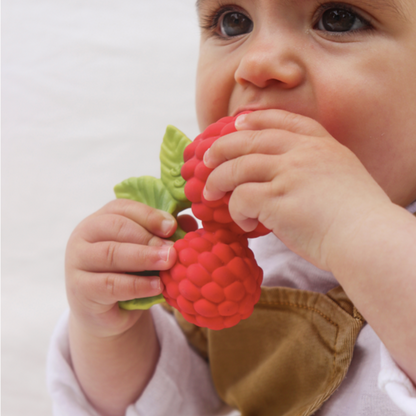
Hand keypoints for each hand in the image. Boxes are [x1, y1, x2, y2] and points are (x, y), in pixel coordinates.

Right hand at [65, 198, 177, 336]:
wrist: (108, 312)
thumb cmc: (130, 273)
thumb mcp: (146, 251)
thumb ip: (163, 234)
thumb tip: (188, 221)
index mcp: (101, 218)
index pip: (122, 208)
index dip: (149, 215)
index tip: (172, 226)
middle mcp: (84, 235)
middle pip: (115, 227)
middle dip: (148, 237)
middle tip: (173, 249)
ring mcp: (78, 261)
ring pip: (110, 253)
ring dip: (143, 257)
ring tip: (168, 263)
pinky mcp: (81, 289)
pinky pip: (109, 284)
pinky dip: (136, 284)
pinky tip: (157, 286)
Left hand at [203, 109, 390, 270]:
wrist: (367, 238)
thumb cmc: (356, 215)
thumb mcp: (340, 175)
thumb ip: (311, 166)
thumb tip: (278, 176)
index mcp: (320, 144)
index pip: (281, 120)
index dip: (254, 119)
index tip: (236, 122)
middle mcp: (302, 152)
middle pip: (250, 139)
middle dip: (222, 146)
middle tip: (206, 159)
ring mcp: (289, 173)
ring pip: (238, 166)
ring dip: (218, 179)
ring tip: (209, 193)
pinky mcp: (277, 198)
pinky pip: (241, 197)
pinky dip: (235, 210)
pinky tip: (243, 223)